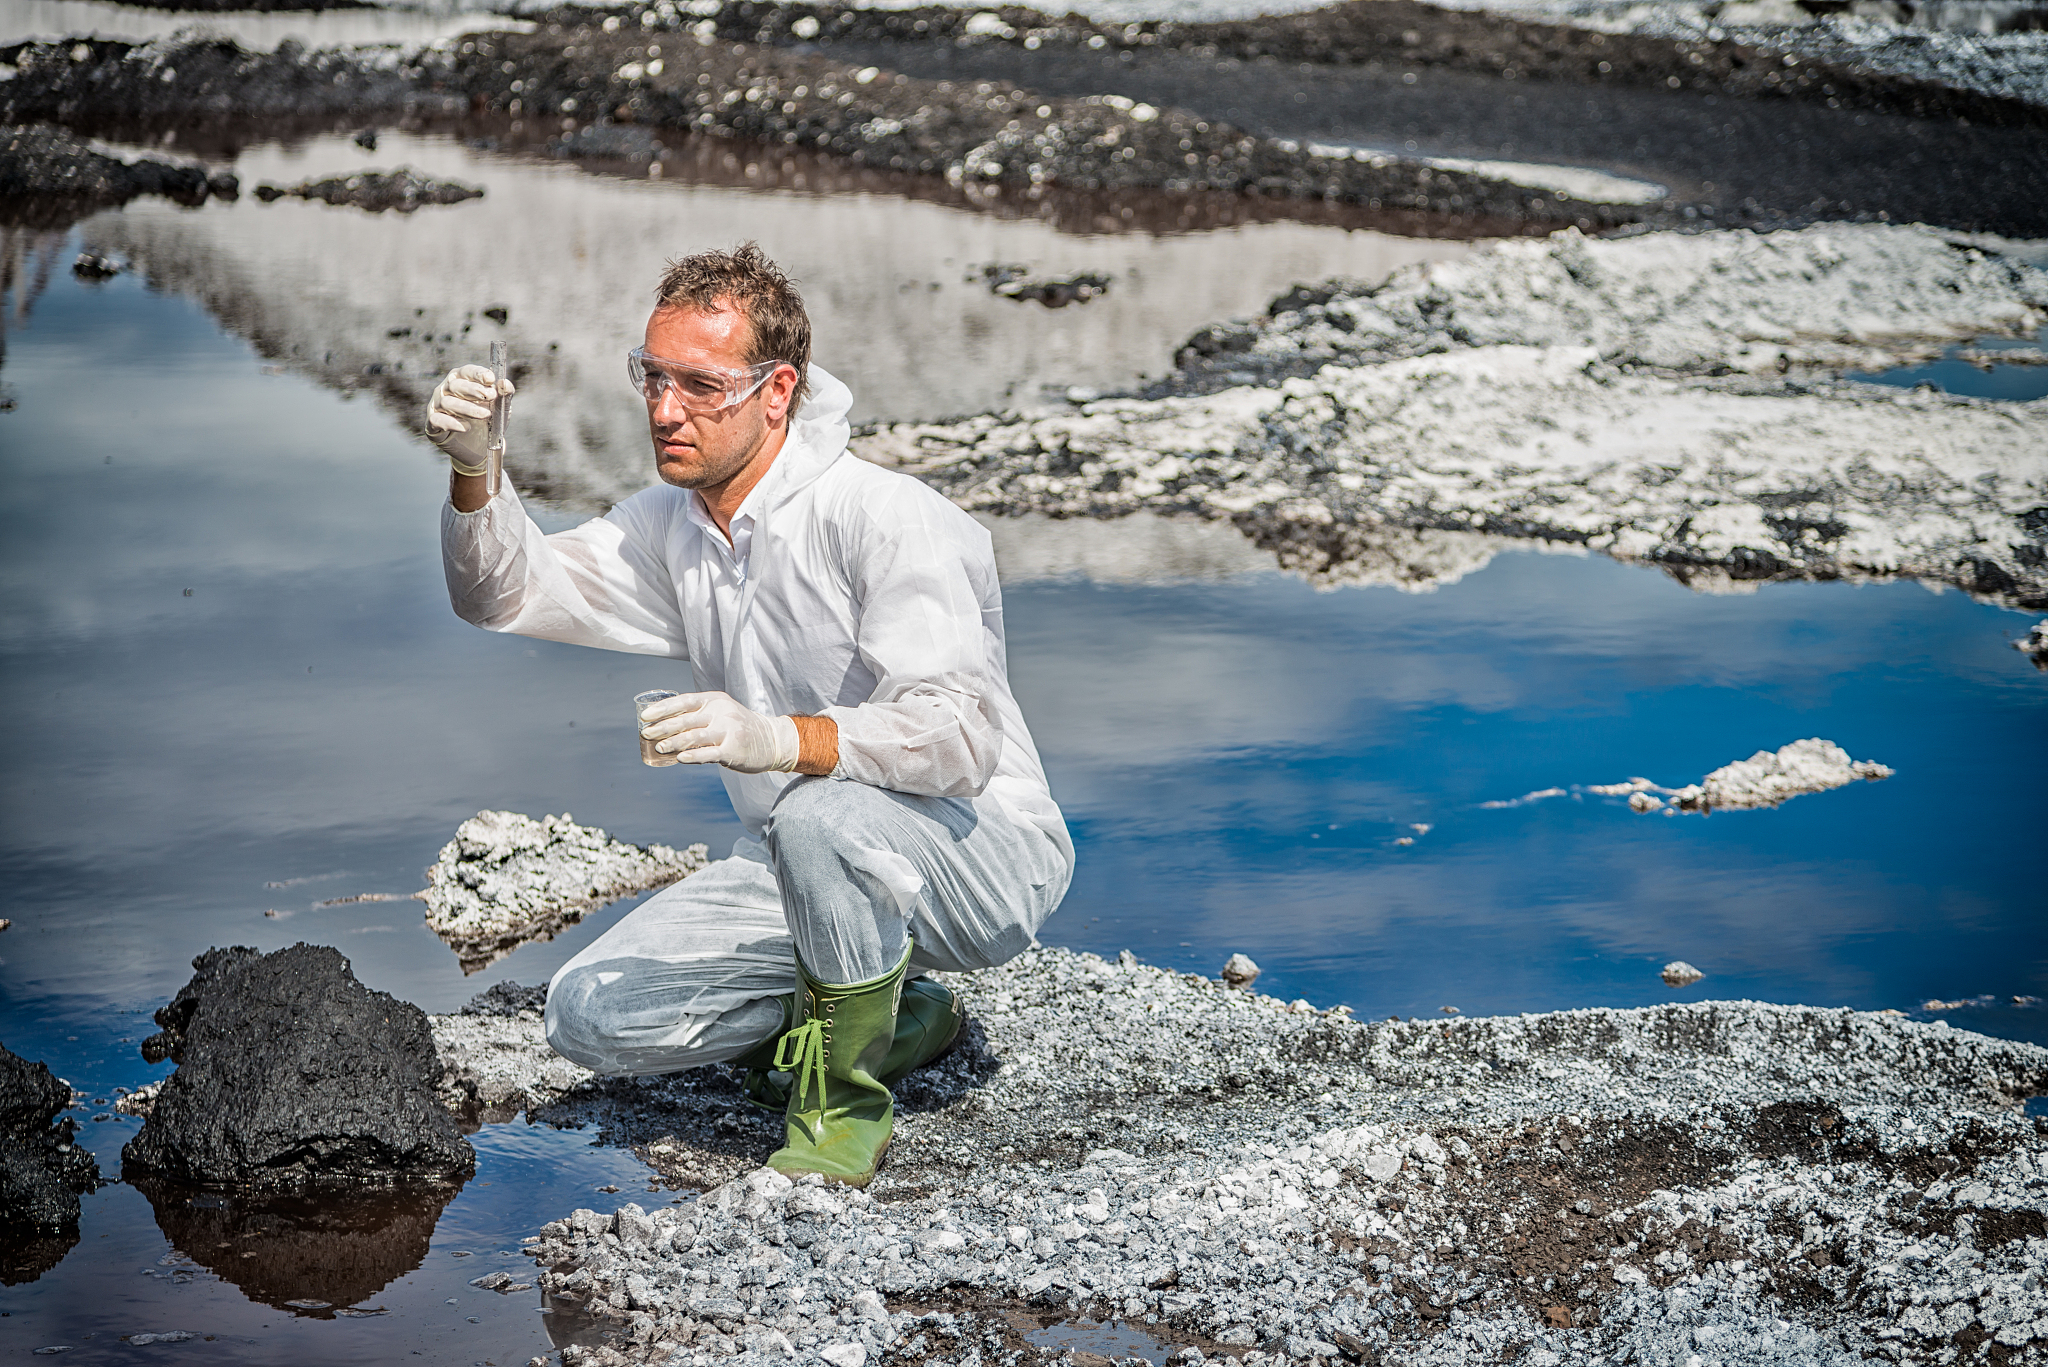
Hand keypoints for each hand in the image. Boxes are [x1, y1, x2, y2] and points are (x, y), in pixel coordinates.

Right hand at [426, 364, 514, 468]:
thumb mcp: (500, 408)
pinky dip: (451, 423)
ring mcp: (437, 406)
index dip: (477, 374)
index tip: (491, 379)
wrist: (479, 447)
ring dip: (467, 408)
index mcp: (462, 381)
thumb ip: (504, 395)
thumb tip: (505, 383)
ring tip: (485, 415)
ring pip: (447, 402)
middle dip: (473, 390)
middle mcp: (446, 390)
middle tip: (490, 397)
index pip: (466, 371)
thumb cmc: (487, 421)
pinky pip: (436, 420)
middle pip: (455, 385)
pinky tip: (466, 427)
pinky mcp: (433, 425)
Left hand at [638, 691, 798, 774]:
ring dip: (673, 743)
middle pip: (686, 720)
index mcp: (715, 700)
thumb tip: (663, 725)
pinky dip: (693, 756)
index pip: (684, 701)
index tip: (645, 716)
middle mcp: (721, 713)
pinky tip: (680, 759)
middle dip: (663, 727)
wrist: (771, 740)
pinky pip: (709, 753)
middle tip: (646, 734)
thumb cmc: (738, 727)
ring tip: (659, 748)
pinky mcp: (733, 750)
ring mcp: (728, 731)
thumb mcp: (720, 712)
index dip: (663, 709)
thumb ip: (697, 716)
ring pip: (695, 736)